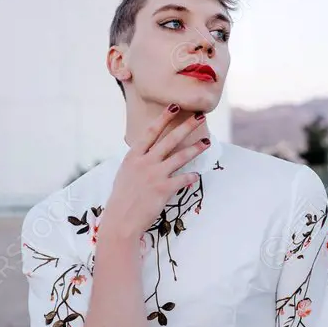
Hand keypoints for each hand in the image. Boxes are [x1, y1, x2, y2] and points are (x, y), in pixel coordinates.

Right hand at [102, 106, 209, 238]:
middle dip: (186, 126)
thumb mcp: (125, 173)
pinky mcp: (163, 189)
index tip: (175, 106)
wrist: (121, 220)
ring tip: (207, 141)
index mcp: (133, 156)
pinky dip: (191, 176)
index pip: (150, 132)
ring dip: (195, 148)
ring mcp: (154, 175)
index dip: (163, 118)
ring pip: (180, 156)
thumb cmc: (122, 198)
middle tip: (199, 116)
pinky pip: (183, 179)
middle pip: (169, 139)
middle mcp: (144, 162)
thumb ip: (137, 161)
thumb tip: (146, 152)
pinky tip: (197, 174)